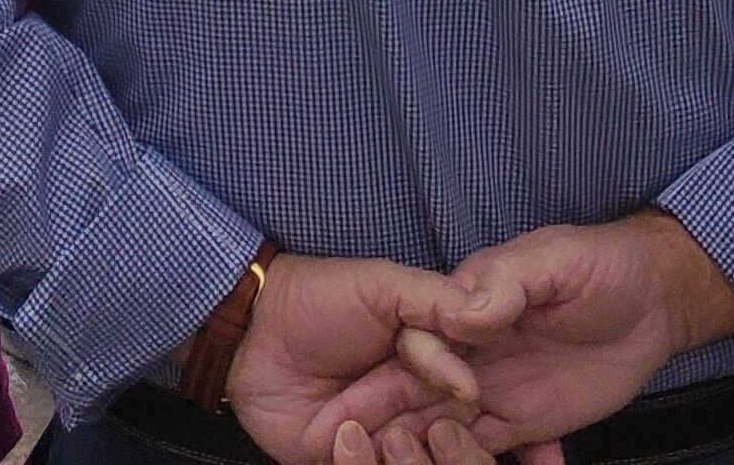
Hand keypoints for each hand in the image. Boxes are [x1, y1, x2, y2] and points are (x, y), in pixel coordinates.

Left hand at [229, 254, 498, 464]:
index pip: (464, 387)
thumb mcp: (383, 286)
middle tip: (397, 399)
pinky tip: (342, 433)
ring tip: (356, 417)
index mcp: (431, 361)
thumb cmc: (318, 299)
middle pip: (444, 430)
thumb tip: (482, 332)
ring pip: (413, 459)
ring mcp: (382, 437)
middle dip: (425, 421)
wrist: (251, 330)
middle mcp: (413, 404)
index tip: (448, 379)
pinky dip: (364, 461)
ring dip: (397, 446)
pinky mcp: (348, 461)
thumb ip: (436, 302)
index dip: (456, 386)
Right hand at [410, 212, 733, 462]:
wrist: (653, 302)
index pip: (422, 337)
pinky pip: (488, 450)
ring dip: (419, 447)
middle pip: (416, 386)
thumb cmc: (601, 265)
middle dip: (386, 415)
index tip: (449, 390)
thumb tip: (463, 312)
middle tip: (360, 442)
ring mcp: (494, 388)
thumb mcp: (556, 259)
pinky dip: (466, 462)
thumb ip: (509, 279)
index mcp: (465, 301)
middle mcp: (470, 349)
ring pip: (442, 424)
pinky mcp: (523, 422)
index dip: (422, 365)